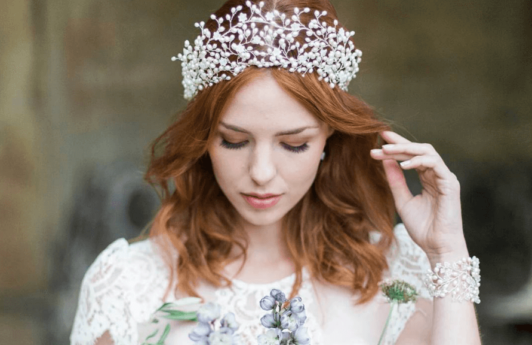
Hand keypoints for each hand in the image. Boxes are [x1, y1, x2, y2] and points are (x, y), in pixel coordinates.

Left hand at [369, 131, 466, 258]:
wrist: (437, 247)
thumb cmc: (423, 228)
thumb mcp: (402, 201)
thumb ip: (395, 181)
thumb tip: (385, 161)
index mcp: (428, 178)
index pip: (412, 156)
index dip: (397, 147)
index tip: (378, 143)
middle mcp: (438, 175)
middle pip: (419, 150)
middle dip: (399, 144)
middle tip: (381, 139)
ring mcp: (445, 178)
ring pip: (427, 152)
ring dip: (406, 149)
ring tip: (386, 150)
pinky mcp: (450, 184)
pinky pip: (435, 164)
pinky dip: (418, 161)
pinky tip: (402, 166)